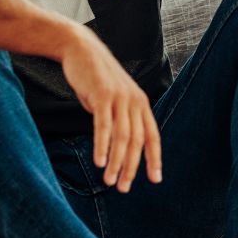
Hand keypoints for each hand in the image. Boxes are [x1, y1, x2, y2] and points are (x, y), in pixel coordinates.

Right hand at [59, 26, 161, 191]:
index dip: (154, 159)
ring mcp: (119, 98)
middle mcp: (135, 101)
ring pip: (122, 136)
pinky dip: (103, 145)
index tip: (155, 180)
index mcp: (141, 103)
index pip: (152, 136)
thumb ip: (118, 121)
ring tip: (109, 181)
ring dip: (116, 162)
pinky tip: (99, 162)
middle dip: (131, 167)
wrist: (81, 50)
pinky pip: (103, 126)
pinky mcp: (102, 95)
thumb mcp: (113, 100)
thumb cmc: (96, 79)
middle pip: (137, 141)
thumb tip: (116, 148)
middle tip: (123, 188)